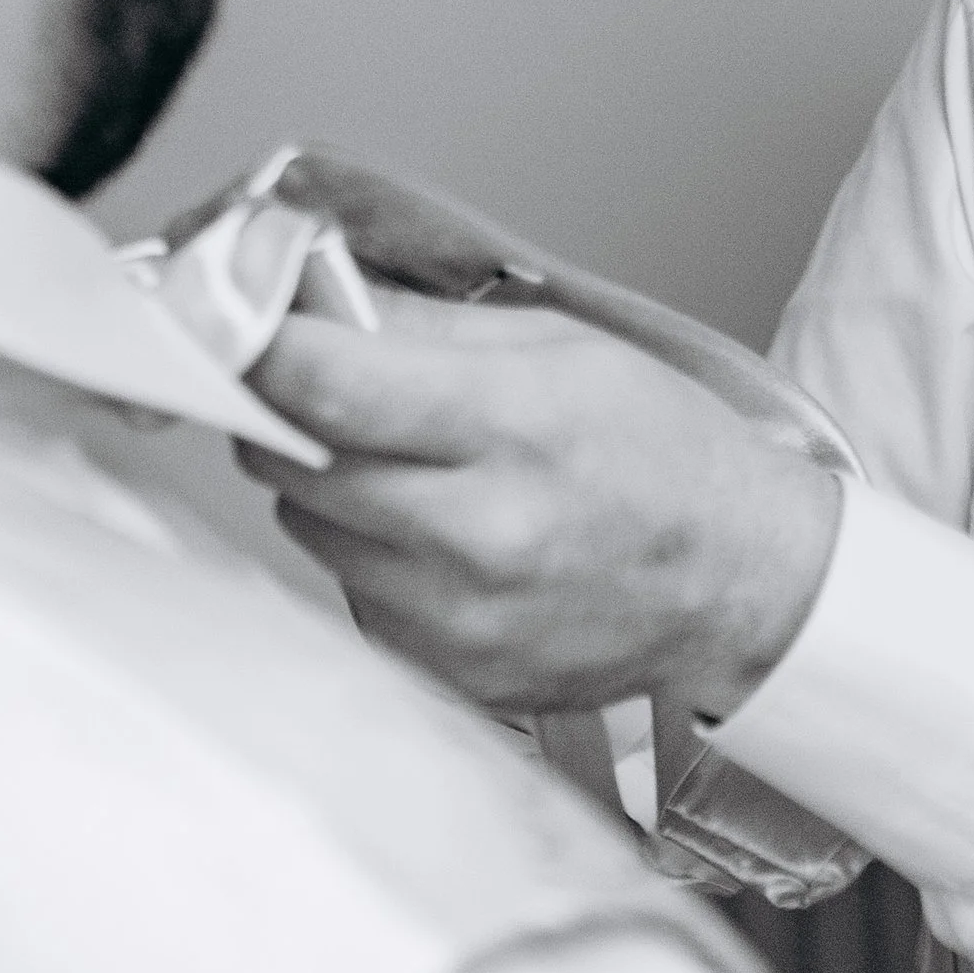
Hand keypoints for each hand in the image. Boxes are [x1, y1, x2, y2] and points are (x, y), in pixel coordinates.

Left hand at [239, 289, 842, 720]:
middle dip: (293, 411)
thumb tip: (306, 303)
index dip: (256, 348)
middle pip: (291, 459)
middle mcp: (477, 532)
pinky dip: (370, 556)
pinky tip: (444, 538)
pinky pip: (349, 591)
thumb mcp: (560, 351)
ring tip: (419, 469)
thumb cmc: (664, 458)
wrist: (740, 581)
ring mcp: (456, 615)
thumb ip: (419, 329)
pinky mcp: (445, 669)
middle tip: (336, 388)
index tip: (233, 326)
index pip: (321, 385)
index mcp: (511, 429)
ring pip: (308, 527)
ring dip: (330, 487)